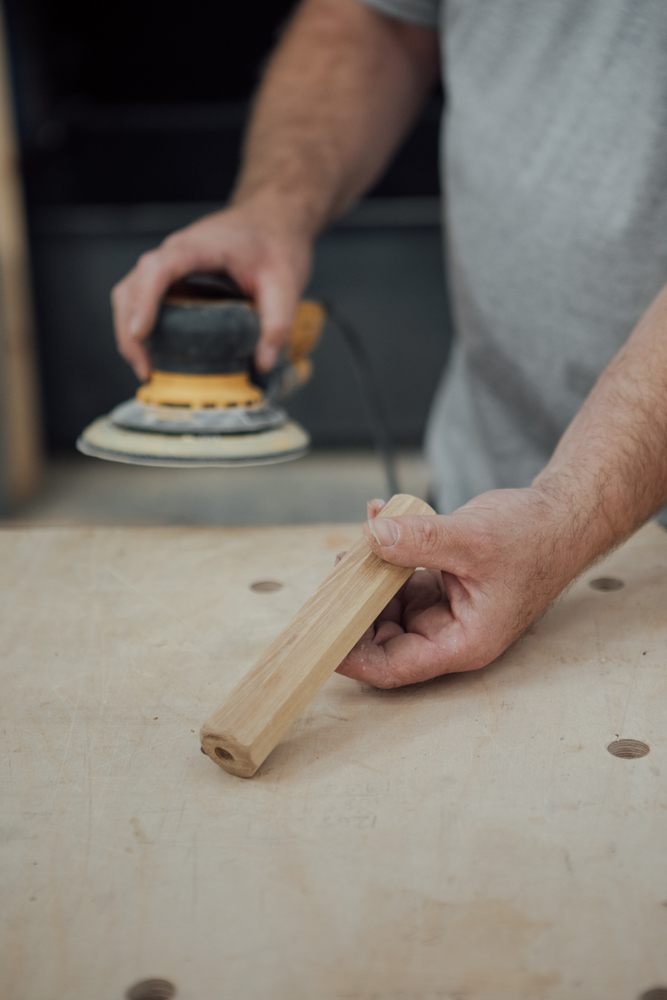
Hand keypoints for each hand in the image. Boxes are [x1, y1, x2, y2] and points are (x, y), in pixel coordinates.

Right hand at [111, 200, 312, 380]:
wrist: (273, 218)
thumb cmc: (275, 241)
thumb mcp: (286, 282)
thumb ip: (278, 323)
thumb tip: (263, 363)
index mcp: (200, 247)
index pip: (158, 268)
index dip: (144, 300)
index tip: (141, 334)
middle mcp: (175, 252)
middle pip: (132, 286)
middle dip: (129, 330)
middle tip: (146, 369)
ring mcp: (170, 265)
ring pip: (131, 294)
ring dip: (130, 332)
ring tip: (148, 369)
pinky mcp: (173, 278)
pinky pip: (144, 300)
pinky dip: (143, 327)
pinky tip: (158, 354)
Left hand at [337, 488, 585, 688]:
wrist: (561, 516)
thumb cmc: (534, 538)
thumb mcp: (472, 538)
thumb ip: (420, 540)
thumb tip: (372, 537)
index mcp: (463, 642)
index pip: (394, 666)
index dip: (353, 657)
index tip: (321, 636)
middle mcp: (450, 632)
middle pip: (385, 637)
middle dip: (355, 606)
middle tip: (336, 572)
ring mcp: (443, 608)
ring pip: (387, 605)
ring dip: (368, 574)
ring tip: (358, 541)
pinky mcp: (440, 583)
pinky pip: (399, 576)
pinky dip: (386, 551)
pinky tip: (378, 520)